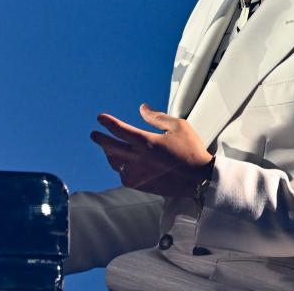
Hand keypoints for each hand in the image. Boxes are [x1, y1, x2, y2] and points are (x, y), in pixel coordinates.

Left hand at [90, 103, 214, 197]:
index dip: (108, 123)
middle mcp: (138, 159)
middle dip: (100, 139)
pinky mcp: (142, 185)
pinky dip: (120, 168)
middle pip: (111, 148)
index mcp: (146, 143)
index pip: (120, 130)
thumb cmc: (191, 151)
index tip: (100, 118)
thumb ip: (157, 117)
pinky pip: (123, 176)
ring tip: (108, 148)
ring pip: (115, 163)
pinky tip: (122, 164)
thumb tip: (142, 109)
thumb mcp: (178, 126)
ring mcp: (138, 174)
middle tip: (94, 134)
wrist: (199, 179)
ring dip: (109, 154)